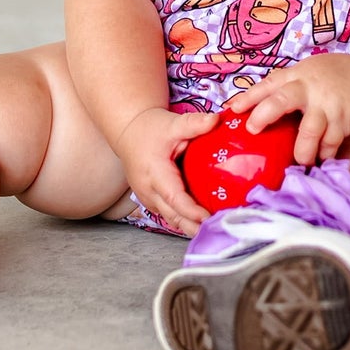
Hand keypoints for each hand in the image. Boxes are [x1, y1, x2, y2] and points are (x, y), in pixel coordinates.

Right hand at [114, 106, 216, 236]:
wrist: (130, 132)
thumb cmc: (151, 129)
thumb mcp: (172, 123)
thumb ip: (194, 123)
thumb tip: (216, 120)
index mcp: (154, 173)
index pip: (174, 198)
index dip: (191, 211)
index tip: (208, 218)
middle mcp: (149, 190)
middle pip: (173, 216)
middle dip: (194, 227)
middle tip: (220, 230)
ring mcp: (148, 198)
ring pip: (171, 219)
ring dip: (190, 227)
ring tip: (215, 229)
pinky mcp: (152, 201)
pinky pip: (169, 215)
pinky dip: (185, 220)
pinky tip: (203, 223)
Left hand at [231, 54, 349, 165]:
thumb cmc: (331, 77)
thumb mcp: (306, 74)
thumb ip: (283, 88)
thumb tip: (247, 109)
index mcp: (296, 76)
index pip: (267, 85)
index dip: (248, 97)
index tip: (233, 110)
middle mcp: (310, 89)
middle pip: (282, 100)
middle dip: (264, 115)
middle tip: (253, 131)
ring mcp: (328, 104)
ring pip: (310, 130)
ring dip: (302, 150)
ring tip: (299, 162)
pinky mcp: (346, 120)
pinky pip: (331, 142)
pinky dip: (324, 154)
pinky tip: (321, 160)